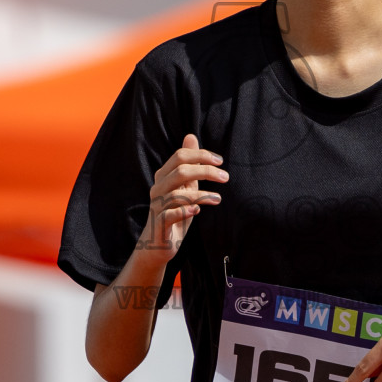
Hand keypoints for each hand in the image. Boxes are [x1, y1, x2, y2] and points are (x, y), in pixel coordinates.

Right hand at [137, 132, 225, 261]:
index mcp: (163, 177)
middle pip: (180, 171)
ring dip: (201, 195)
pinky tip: (197, 211)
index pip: (180, 156)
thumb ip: (189, 165)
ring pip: (177, 194)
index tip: (220, 161)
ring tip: (218, 198)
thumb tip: (191, 136)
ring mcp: (156, 207)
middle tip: (225, 177)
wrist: (158, 244)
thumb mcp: (185, 187)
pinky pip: (169, 214)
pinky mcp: (159, 225)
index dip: (200, 155)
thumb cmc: (175, 213)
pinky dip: (184, 211)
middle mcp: (157, 188)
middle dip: (205, 171)